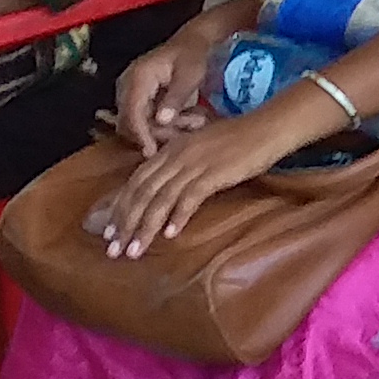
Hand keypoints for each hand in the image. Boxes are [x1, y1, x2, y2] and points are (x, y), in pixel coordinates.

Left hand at [93, 96, 320, 256]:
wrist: (268, 128)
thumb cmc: (238, 140)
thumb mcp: (199, 147)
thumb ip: (179, 163)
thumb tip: (164, 188)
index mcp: (170, 150)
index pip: (136, 182)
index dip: (120, 208)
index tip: (109, 232)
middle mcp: (176, 156)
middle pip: (142, 193)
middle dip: (125, 224)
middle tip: (113, 250)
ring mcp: (194, 164)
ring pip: (160, 199)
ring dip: (145, 227)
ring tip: (135, 251)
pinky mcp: (214, 173)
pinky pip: (189, 197)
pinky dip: (178, 217)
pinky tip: (170, 234)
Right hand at [115, 18, 228, 150]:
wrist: (192, 42)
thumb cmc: (192, 55)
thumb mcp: (190, 74)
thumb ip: (176, 96)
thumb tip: (161, 120)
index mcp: (137, 77)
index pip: (132, 112)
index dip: (140, 133)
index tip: (151, 151)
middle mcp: (127, 86)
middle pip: (131, 121)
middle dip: (157, 132)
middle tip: (187, 131)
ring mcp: (130, 92)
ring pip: (138, 123)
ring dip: (164, 129)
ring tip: (195, 121)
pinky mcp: (138, 99)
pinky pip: (145, 118)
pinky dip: (164, 123)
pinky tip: (188, 119)